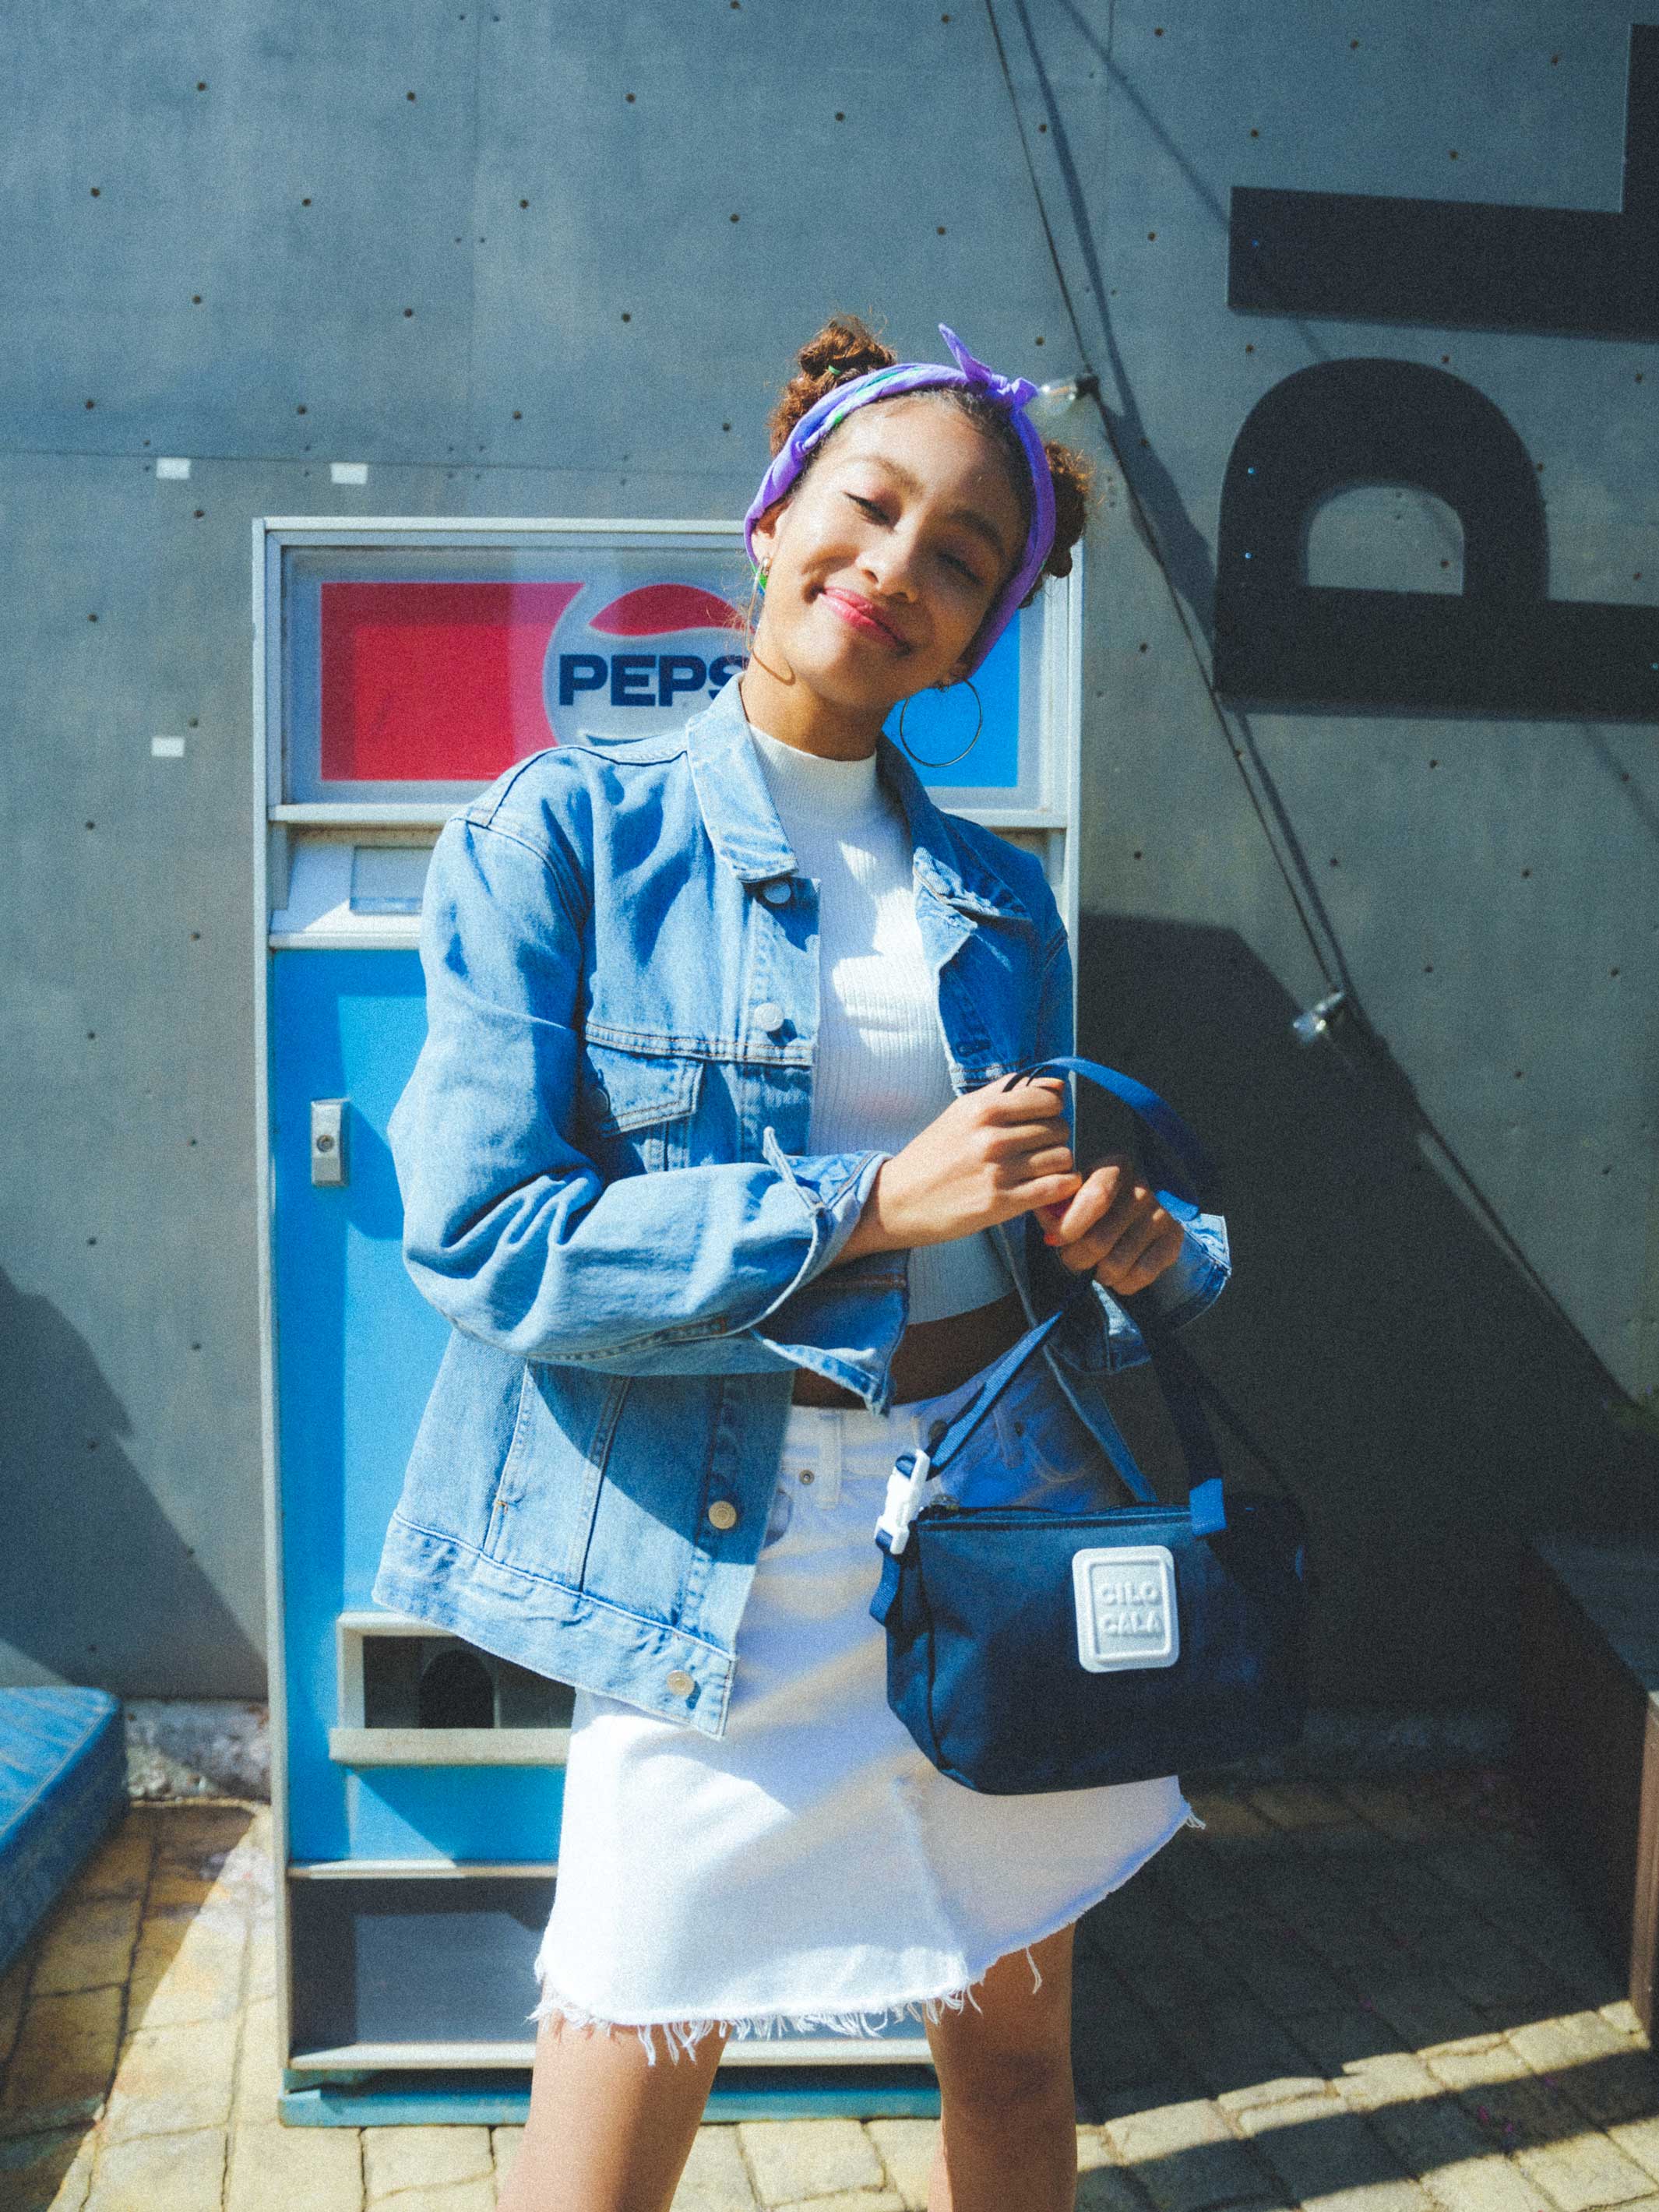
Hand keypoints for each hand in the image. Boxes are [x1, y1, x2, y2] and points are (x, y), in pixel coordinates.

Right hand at [835, 1077, 1081, 1263]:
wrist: (897, 1201)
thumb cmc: (932, 1155)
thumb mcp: (961, 1112)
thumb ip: (1007, 1093)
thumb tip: (1057, 1085)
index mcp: (982, 1109)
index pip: (1049, 1099)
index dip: (1051, 1110)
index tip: (1040, 1121)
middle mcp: (991, 1138)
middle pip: (1059, 1128)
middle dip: (1054, 1138)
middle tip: (1036, 1150)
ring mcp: (997, 1172)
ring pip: (1062, 1157)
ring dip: (1057, 1164)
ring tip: (1038, 1169)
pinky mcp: (1001, 1204)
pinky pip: (1057, 1187)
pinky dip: (1062, 1187)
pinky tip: (1048, 1187)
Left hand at [1034, 1154, 1184, 1295]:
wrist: (1147, 1201)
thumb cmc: (1099, 1197)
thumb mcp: (1077, 1190)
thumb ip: (1058, 1206)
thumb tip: (1050, 1233)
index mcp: (1116, 1168)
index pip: (1095, 1200)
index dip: (1070, 1227)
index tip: (1055, 1240)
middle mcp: (1143, 1189)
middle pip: (1098, 1242)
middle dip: (1076, 1258)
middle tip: (1074, 1257)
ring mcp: (1161, 1215)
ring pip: (1115, 1265)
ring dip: (1098, 1274)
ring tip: (1097, 1264)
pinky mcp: (1174, 1240)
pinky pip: (1141, 1276)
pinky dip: (1122, 1283)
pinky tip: (1118, 1274)